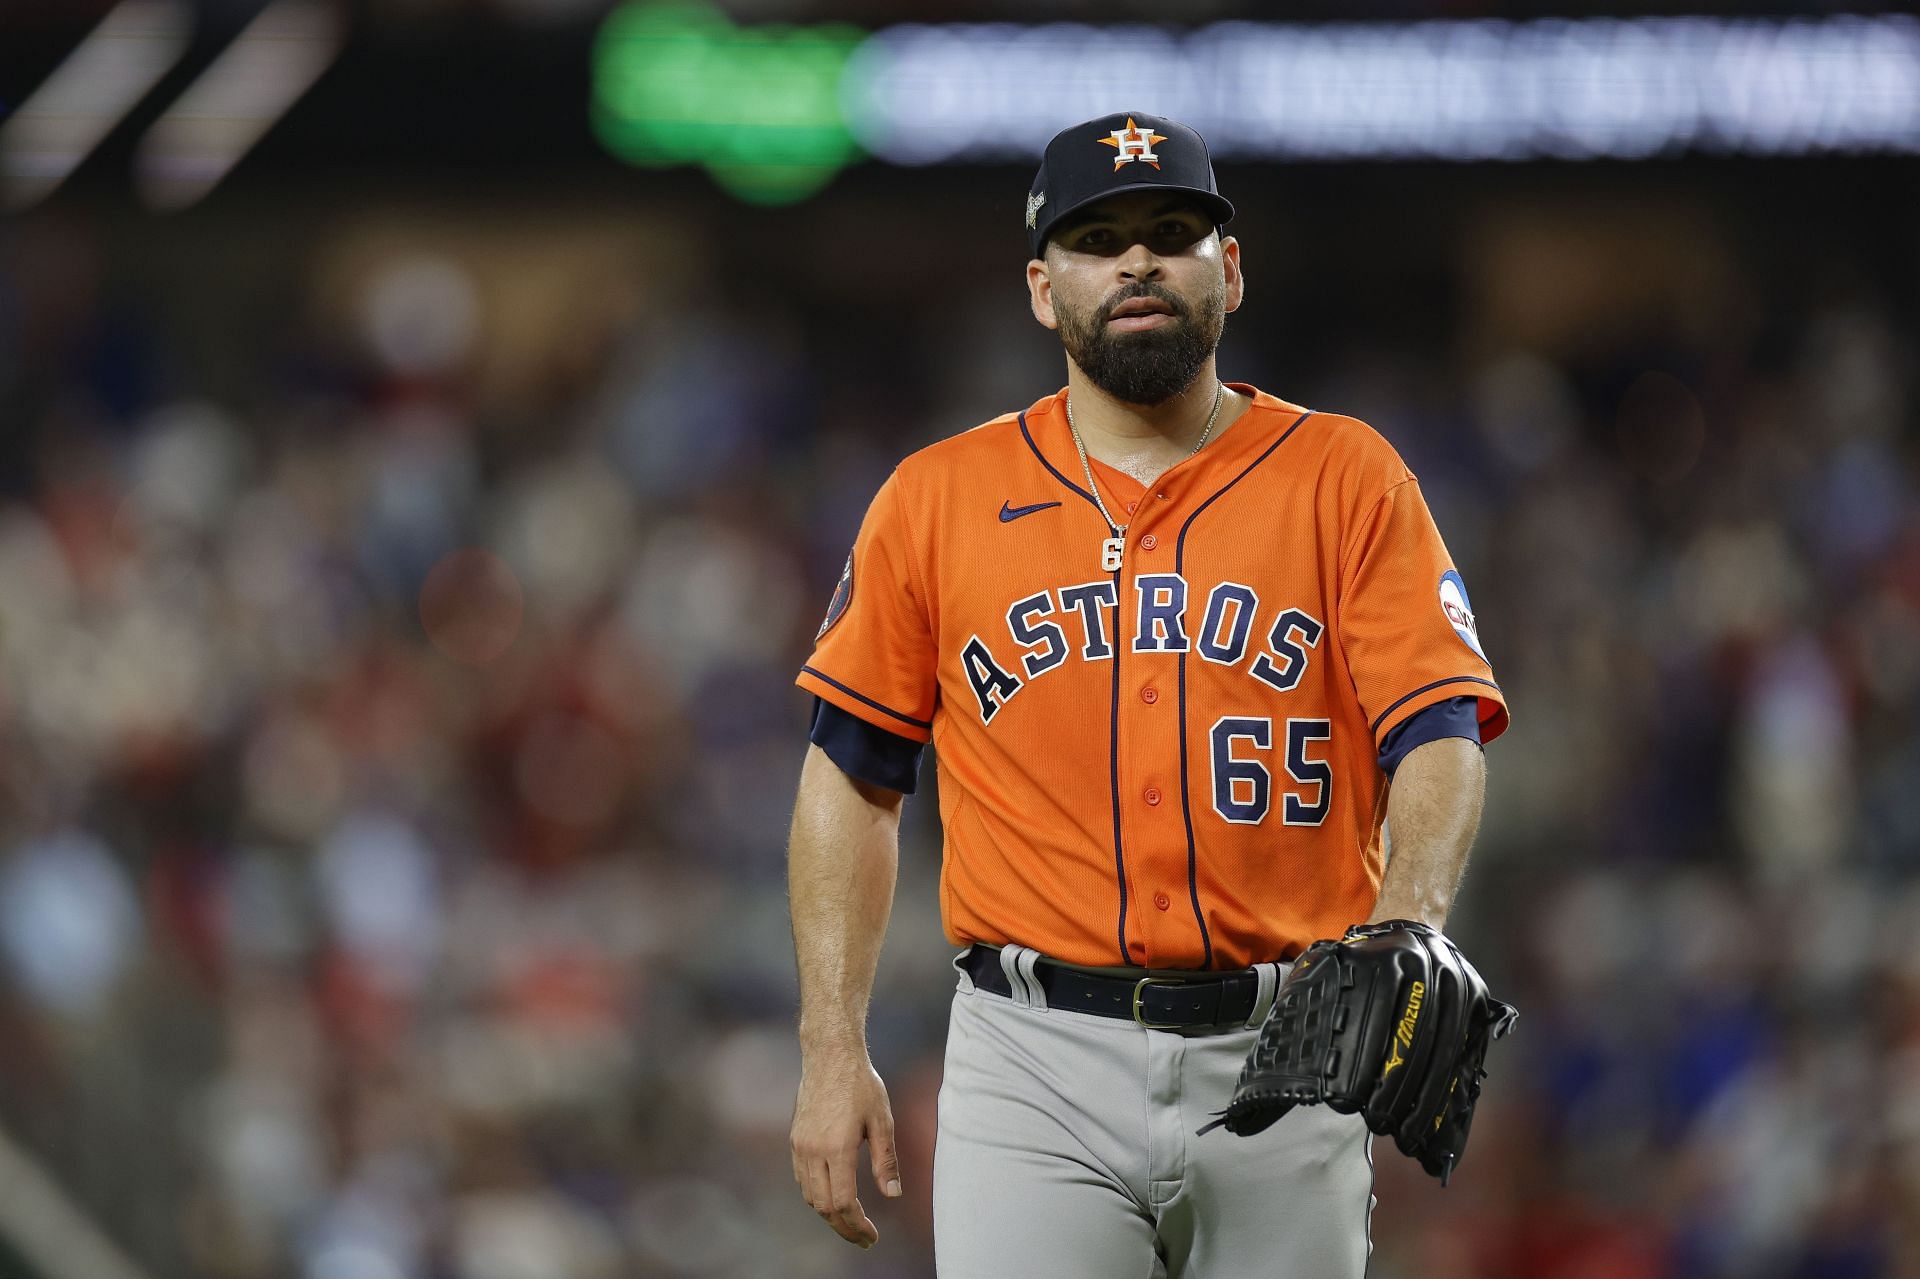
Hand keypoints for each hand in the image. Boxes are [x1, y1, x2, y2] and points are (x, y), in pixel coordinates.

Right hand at [790, 1046, 902, 1248]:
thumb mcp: (882, 1121)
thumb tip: (893, 1195)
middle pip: (823, 1207)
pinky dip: (817, 1195)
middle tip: (864, 1238)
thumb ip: (886, 1161)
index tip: (873, 1237)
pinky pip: (802, 1179)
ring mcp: (800, 1146)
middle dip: (844, 1228)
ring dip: (829, 1214)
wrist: (829, 1055)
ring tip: (851, 1221)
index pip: (843, 1203)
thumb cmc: (861, 1084)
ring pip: (810, 1196)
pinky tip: (833, 1196)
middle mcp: (812, 1151)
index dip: (858, 1226)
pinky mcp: (795, 1139)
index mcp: (837, 1148)